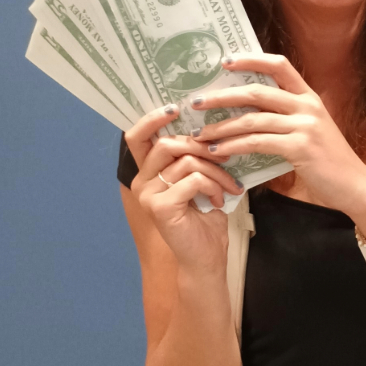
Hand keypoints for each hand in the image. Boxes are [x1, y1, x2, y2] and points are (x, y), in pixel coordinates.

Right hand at [125, 105, 244, 274]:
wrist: (206, 257)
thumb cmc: (205, 217)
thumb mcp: (200, 179)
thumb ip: (194, 156)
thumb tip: (209, 126)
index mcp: (148, 171)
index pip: (137, 136)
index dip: (153, 118)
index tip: (176, 107)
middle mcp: (141, 181)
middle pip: (167, 143)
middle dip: (202, 147)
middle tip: (225, 158)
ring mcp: (147, 195)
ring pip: (185, 161)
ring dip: (215, 171)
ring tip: (228, 186)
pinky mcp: (160, 207)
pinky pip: (192, 179)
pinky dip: (213, 186)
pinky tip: (219, 200)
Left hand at [189, 54, 365, 218]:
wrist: (356, 186)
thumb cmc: (329, 162)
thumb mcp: (310, 131)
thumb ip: (286, 119)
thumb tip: (247, 116)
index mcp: (309, 97)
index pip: (279, 65)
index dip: (250, 59)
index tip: (224, 61)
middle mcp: (307, 105)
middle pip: (257, 91)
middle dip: (222, 95)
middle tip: (196, 101)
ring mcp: (305, 125)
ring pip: (253, 119)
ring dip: (222, 126)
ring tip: (200, 134)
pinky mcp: (300, 147)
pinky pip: (258, 142)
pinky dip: (233, 147)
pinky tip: (218, 152)